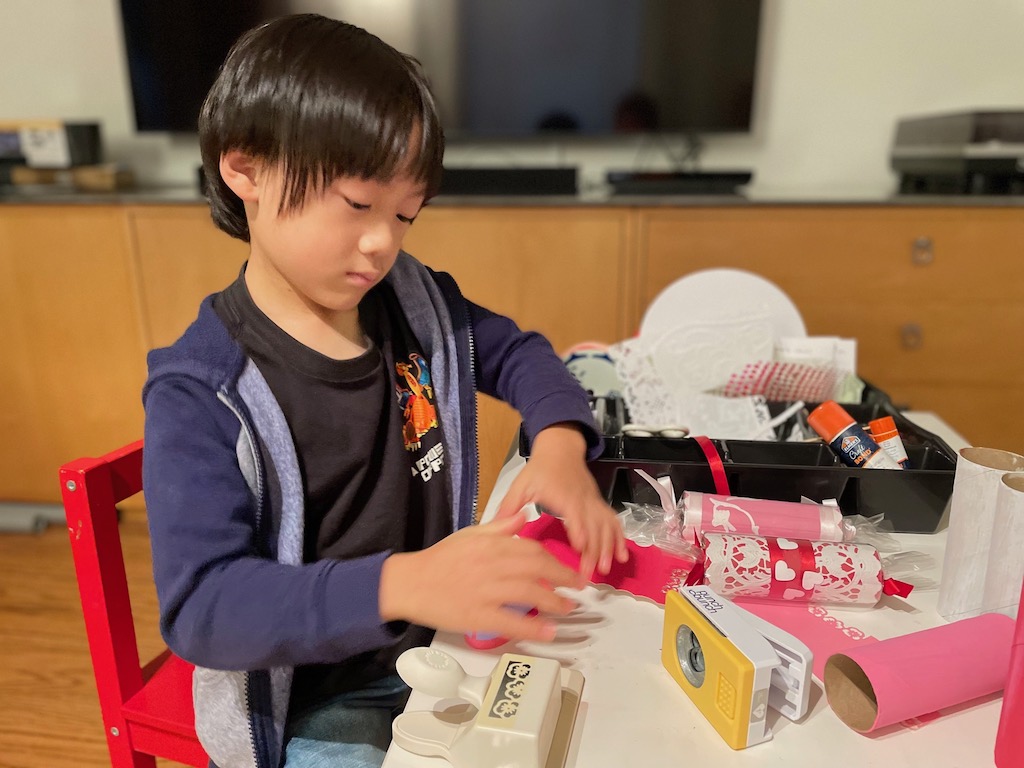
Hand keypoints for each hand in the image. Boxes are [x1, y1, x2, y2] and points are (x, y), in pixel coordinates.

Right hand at [379, 511, 584, 641]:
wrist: (410, 582)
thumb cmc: (440, 559)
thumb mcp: (470, 534)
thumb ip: (500, 527)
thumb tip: (525, 515)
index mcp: (492, 544)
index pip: (533, 549)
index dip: (555, 559)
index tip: (568, 568)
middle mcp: (493, 565)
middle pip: (538, 569)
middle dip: (564, 578)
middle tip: (580, 588)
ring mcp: (486, 591)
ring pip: (530, 594)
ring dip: (555, 602)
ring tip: (568, 609)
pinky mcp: (478, 616)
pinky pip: (511, 622)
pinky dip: (533, 628)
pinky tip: (549, 632)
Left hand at [496, 424, 627, 577]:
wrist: (561, 449)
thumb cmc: (540, 469)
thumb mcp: (521, 485)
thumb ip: (509, 507)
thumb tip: (494, 527)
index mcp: (564, 496)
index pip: (575, 514)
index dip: (579, 530)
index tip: (581, 549)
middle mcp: (583, 500)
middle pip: (593, 526)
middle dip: (594, 550)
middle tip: (589, 574)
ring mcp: (594, 502)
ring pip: (606, 526)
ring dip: (608, 547)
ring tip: (606, 569)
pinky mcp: (599, 504)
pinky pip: (613, 521)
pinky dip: (619, 538)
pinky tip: (621, 555)